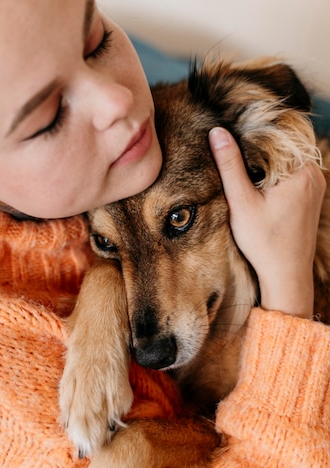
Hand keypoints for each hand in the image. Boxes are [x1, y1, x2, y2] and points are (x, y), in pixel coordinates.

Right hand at [209, 127, 324, 317]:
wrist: (286, 276)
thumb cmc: (265, 243)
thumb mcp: (241, 202)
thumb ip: (230, 165)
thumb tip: (217, 132)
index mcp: (301, 170)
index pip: (277, 133)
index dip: (253, 129)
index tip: (232, 127)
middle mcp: (314, 175)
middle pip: (283, 146)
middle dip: (259, 145)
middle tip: (232, 145)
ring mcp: (315, 187)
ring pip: (287, 160)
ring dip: (266, 160)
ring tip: (241, 164)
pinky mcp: (311, 198)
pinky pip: (292, 175)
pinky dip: (275, 174)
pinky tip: (257, 184)